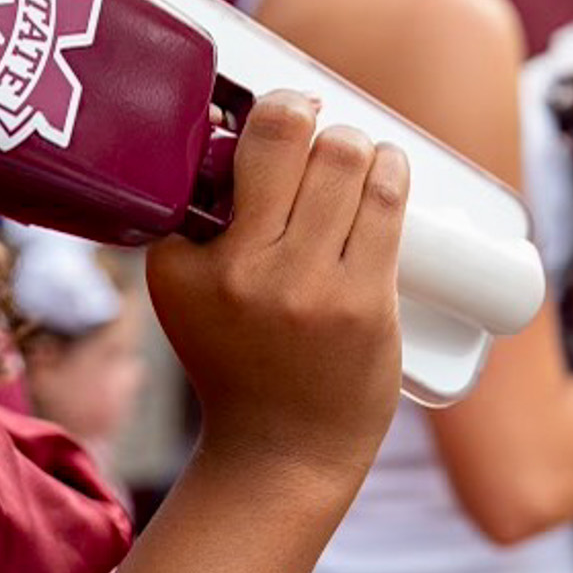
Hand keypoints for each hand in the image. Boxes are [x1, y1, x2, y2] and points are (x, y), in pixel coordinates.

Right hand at [146, 91, 406, 482]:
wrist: (282, 455)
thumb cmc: (241, 360)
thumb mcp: (191, 292)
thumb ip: (199, 224)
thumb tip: (240, 124)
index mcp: (180, 263)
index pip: (218, 150)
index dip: (252, 118)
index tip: (272, 126)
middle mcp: (238, 271)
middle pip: (285, 135)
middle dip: (306, 117)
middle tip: (315, 138)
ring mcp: (305, 288)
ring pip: (344, 157)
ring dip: (356, 143)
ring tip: (355, 162)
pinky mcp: (364, 304)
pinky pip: (386, 200)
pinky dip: (393, 168)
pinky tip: (389, 168)